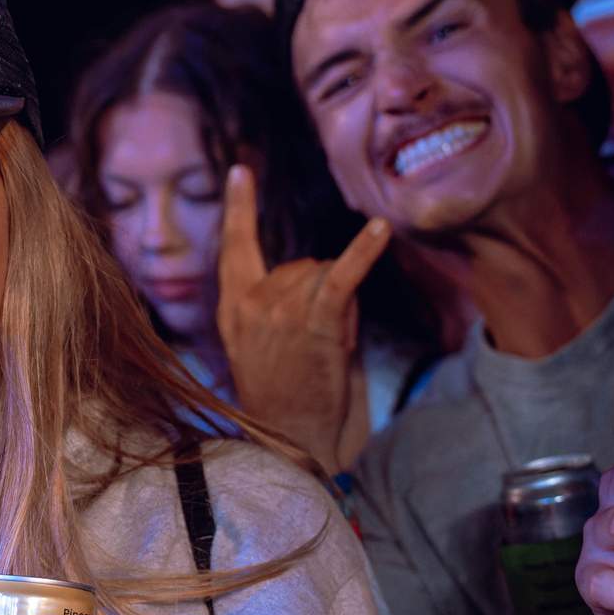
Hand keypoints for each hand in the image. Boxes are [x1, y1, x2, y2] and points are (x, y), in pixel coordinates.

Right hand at [215, 164, 391, 470]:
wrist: (288, 442)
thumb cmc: (281, 398)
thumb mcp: (260, 346)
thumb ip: (277, 305)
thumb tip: (320, 275)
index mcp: (232, 308)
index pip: (234, 247)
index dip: (240, 208)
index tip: (241, 172)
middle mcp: (251, 302)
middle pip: (303, 264)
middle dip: (321, 293)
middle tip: (318, 343)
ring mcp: (281, 311)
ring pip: (326, 275)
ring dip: (340, 304)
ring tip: (330, 348)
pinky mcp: (315, 322)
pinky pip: (343, 276)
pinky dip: (364, 252)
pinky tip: (380, 230)